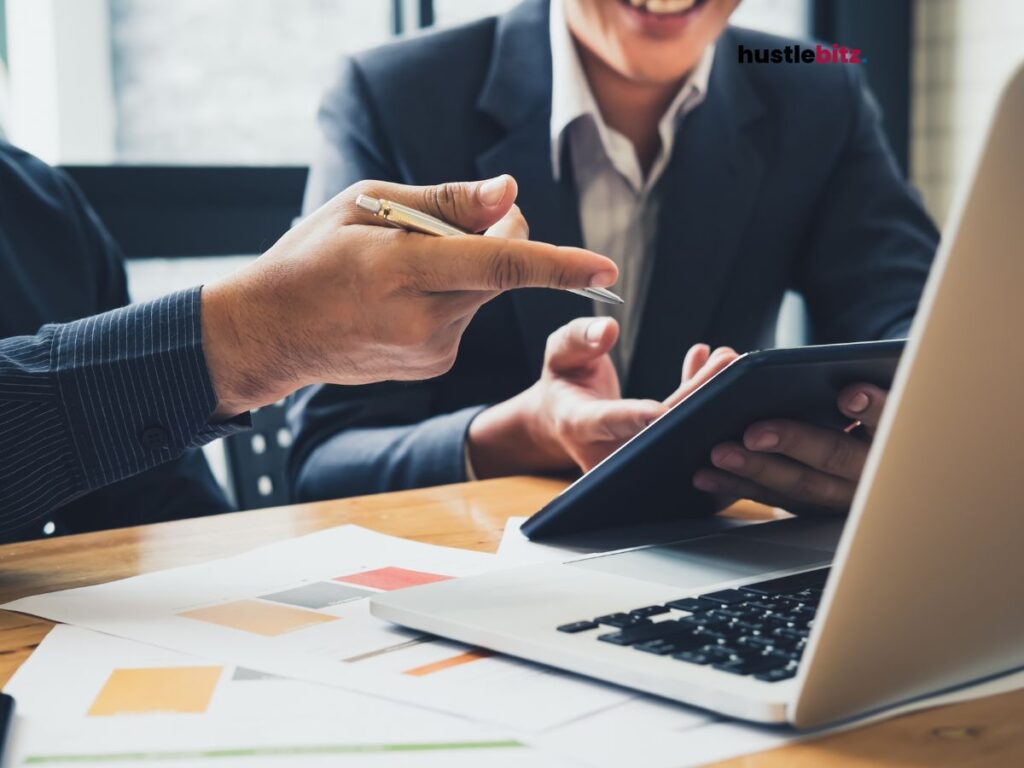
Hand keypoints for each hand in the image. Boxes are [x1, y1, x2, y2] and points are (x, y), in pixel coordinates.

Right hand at [201, 176, 616, 417]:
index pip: (499, 265)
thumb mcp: (366, 205)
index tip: (606, 269)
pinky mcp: (434, 365)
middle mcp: (424, 319)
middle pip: (500, 270)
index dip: (558, 264)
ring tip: (403, 269)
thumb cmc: (313, 257)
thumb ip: (446, 203)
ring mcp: (431, 350)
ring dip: (466, 269)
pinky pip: (466, 317)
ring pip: (484, 293)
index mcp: (403, 271)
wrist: (273, 332)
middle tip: (445, 222)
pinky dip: (451, 298)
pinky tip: (402, 300)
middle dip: (495, 237)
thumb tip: (510, 195)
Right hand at [467, 325, 735, 477]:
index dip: (637, 417)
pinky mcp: (651, 451)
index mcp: (578, 424)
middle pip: (656, 428)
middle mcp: (608, 447)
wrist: (561, 419)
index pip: (610, 421)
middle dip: (694, 396)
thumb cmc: (561, 382)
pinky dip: (695, 396)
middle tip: (726, 364)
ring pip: (674, 429)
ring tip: (727, 359)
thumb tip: (608, 329)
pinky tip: (704, 364)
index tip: (663, 410)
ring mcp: (632, 455)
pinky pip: (679, 427)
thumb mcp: (559, 354)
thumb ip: (578, 338)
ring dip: (704, 394)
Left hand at [693, 383, 888, 513]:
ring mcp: (840, 494)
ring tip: (719, 452)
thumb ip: (859, 382)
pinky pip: (772, 497)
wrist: (876, 461)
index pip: (890, 419)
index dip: (873, 408)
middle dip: (793, 442)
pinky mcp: (810, 505)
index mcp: (895, 435)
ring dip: (755, 469)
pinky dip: (737, 485)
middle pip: (834, 457)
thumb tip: (813, 372)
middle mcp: (871, 471)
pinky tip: (705, 475)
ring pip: (800, 485)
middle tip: (753, 432)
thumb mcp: (879, 392)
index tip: (849, 394)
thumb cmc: (869, 412)